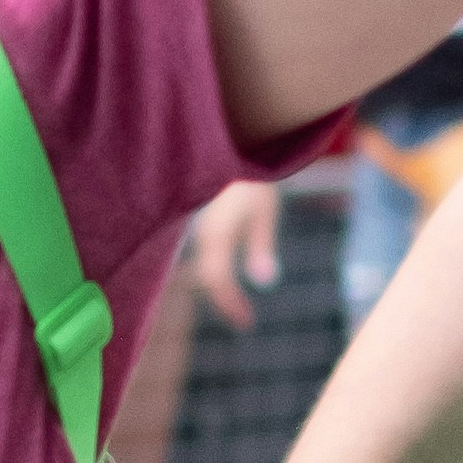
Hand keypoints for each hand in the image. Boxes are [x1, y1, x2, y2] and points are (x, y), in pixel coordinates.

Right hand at [185, 178, 283, 331]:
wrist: (231, 140)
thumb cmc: (251, 171)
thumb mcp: (264, 208)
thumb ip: (261, 244)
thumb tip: (264, 281)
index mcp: (214, 231)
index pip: (216, 280)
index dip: (229, 304)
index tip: (246, 323)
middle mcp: (200, 231)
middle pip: (208, 276)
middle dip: (225, 299)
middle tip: (245, 318)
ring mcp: (198, 225)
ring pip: (205, 265)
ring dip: (220, 285)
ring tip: (237, 302)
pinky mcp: (200, 220)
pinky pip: (206, 252)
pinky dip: (216, 269)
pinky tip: (228, 275)